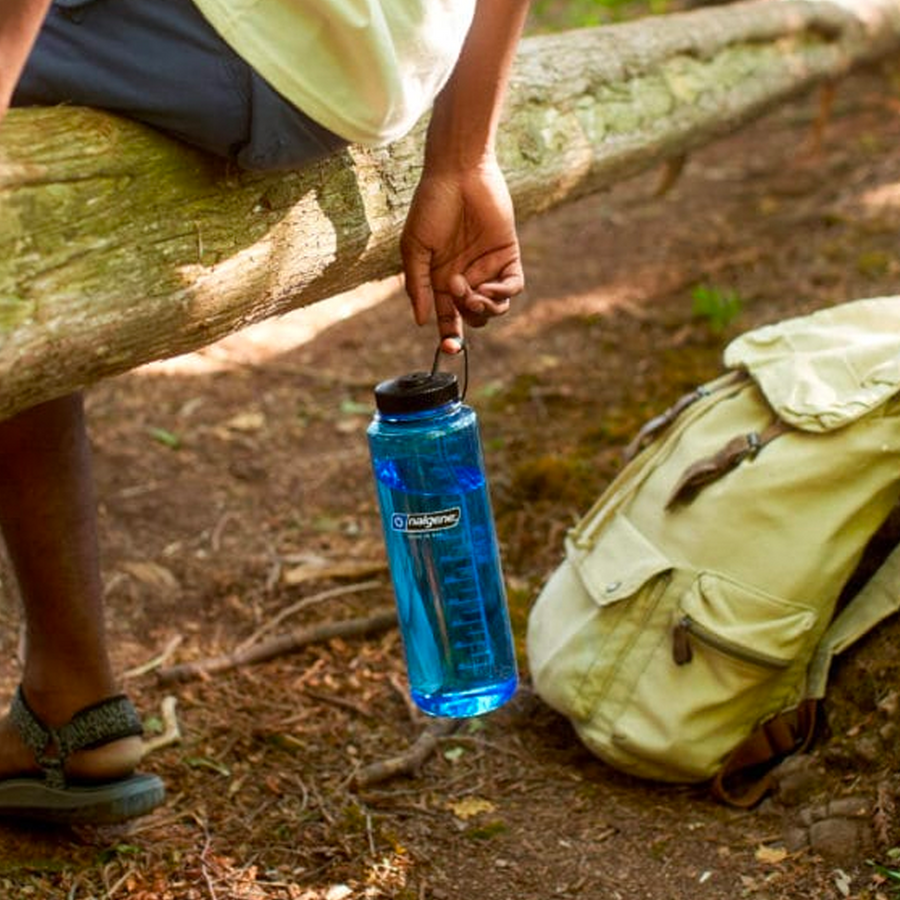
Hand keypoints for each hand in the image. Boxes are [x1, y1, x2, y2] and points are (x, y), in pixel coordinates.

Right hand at [400, 155, 523, 353]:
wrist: (457, 174)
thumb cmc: (431, 207)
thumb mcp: (415, 249)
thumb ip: (417, 286)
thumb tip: (421, 321)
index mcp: (440, 280)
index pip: (447, 318)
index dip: (449, 337)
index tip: (449, 348)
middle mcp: (465, 277)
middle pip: (473, 316)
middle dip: (467, 315)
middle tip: (459, 292)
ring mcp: (487, 267)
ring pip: (495, 306)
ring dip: (485, 307)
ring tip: (474, 292)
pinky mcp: (508, 255)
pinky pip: (513, 286)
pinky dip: (503, 293)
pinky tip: (491, 286)